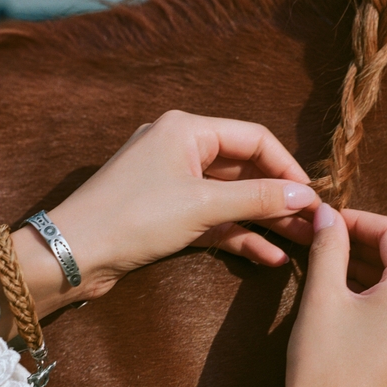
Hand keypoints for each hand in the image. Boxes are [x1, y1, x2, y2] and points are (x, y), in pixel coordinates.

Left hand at [0, 111, 318, 333]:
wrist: (73, 254)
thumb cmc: (132, 217)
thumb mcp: (203, 206)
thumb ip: (258, 199)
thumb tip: (306, 197)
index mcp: (187, 129)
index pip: (254, 138)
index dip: (288, 167)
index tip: (314, 197)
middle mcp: (181, 149)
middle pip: (245, 169)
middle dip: (279, 198)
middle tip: (313, 224)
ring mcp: (173, 184)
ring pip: (231, 199)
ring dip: (263, 220)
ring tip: (299, 243)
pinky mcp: (167, 215)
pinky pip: (213, 221)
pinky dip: (238, 235)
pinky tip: (268, 256)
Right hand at [280, 204, 386, 386]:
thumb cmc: (325, 370)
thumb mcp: (322, 300)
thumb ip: (329, 248)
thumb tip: (328, 215)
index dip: (360, 220)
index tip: (328, 220)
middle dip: (366, 243)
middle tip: (327, 239)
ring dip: (373, 268)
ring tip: (331, 264)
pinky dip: (381, 295)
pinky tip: (348, 294)